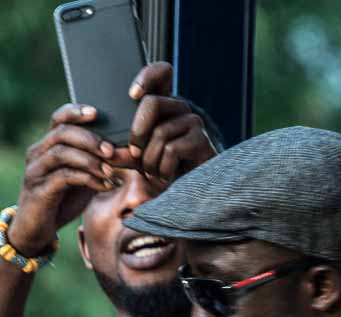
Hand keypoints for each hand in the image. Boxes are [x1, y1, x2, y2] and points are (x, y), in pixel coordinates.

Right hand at [7, 62, 216, 258]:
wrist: (38, 227)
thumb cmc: (63, 199)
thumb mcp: (84, 178)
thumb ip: (98, 165)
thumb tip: (132, 154)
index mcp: (49, 146)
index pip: (59, 119)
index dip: (76, 112)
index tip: (97, 113)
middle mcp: (39, 153)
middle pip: (62, 133)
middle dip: (90, 140)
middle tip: (112, 152)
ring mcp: (37, 170)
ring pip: (61, 153)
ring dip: (90, 160)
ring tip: (111, 171)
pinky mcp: (39, 190)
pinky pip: (62, 177)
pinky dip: (86, 179)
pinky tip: (104, 186)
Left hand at [126, 62, 218, 183]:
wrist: (188, 191)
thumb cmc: (162, 169)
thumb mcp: (138, 157)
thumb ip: (123, 151)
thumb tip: (109, 152)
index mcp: (165, 104)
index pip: (162, 72)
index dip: (148, 76)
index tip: (132, 95)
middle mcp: (181, 109)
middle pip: (152, 102)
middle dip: (137, 130)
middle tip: (133, 151)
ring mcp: (194, 123)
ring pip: (160, 132)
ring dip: (149, 158)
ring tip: (152, 172)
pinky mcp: (202, 142)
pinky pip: (172, 150)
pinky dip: (163, 168)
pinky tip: (165, 176)